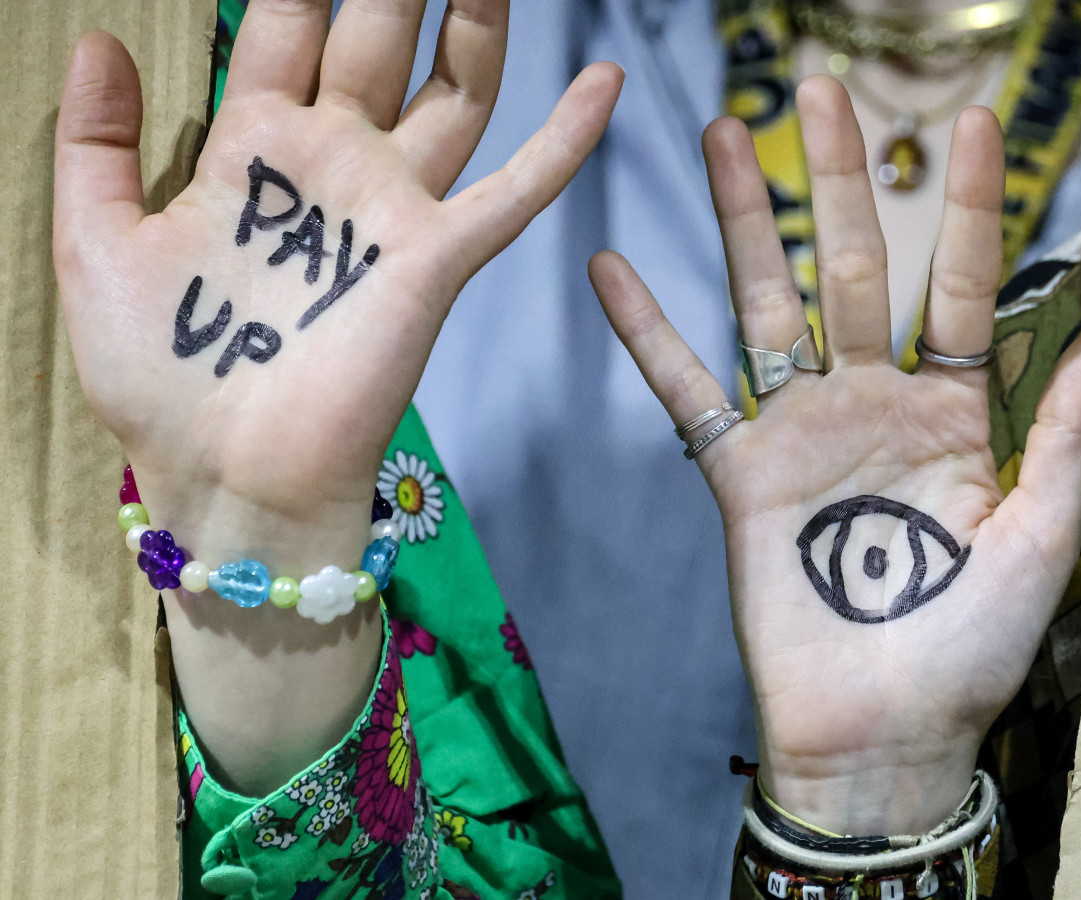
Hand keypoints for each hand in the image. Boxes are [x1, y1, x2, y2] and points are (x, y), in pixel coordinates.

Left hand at [55, 0, 621, 792]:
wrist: (229, 477)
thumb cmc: (160, 377)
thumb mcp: (97, 249)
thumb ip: (97, 143)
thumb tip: (99, 37)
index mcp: (250, 149)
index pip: (278, 25)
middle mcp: (331, 162)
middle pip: (375, 35)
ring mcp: (391, 207)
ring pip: (453, 90)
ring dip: (475, 21)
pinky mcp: (436, 260)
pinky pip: (515, 191)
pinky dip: (564, 141)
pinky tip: (607, 82)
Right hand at [590, 76, 1080, 834]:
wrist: (879, 731)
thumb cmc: (970, 648)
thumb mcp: (1042, 534)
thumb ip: (1061, 429)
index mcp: (955, 413)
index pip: (961, 287)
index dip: (969, 207)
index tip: (972, 123)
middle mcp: (874, 403)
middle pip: (855, 268)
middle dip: (843, 178)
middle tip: (824, 90)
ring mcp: (801, 430)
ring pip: (766, 305)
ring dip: (743, 222)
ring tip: (719, 135)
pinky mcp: (739, 472)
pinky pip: (686, 392)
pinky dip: (648, 335)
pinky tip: (614, 272)